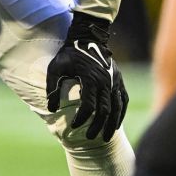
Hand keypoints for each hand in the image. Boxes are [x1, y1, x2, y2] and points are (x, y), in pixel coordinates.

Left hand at [45, 12, 128, 140]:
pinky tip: (116, 124)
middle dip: (97, 126)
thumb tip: (52, 108)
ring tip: (105, 138)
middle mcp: (105, 81)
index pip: (88, 105)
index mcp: (90, 78)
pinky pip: (123, 100)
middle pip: (104, 110)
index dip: (82, 118)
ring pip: (117, 108)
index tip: (74, 125)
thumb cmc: (70, 53)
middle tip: (90, 138)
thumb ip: (52, 87)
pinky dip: (121, 113)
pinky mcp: (119, 80)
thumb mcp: (56, 67)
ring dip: (111, 124)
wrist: (88, 37)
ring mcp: (114, 80)